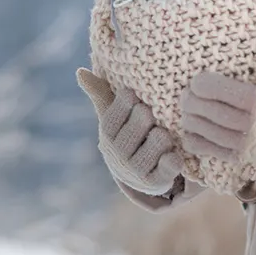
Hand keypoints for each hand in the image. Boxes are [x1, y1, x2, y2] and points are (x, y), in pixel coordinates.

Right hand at [76, 68, 184, 194]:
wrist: (139, 175)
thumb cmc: (129, 135)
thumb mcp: (114, 115)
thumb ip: (100, 93)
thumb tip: (80, 71)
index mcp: (107, 132)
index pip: (124, 103)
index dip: (136, 100)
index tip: (139, 101)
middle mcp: (117, 153)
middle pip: (144, 118)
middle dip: (153, 116)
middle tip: (153, 120)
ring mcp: (135, 170)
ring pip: (161, 138)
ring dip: (166, 136)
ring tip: (163, 139)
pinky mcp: (154, 183)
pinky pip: (172, 162)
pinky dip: (175, 157)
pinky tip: (172, 155)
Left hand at [179, 35, 255, 166]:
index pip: (221, 93)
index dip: (203, 85)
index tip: (196, 79)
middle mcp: (250, 126)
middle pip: (209, 112)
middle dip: (192, 101)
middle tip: (185, 91)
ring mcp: (246, 145)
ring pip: (207, 132)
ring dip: (191, 119)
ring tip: (187, 108)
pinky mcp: (244, 157)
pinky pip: (213, 152)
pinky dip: (196, 141)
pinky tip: (191, 131)